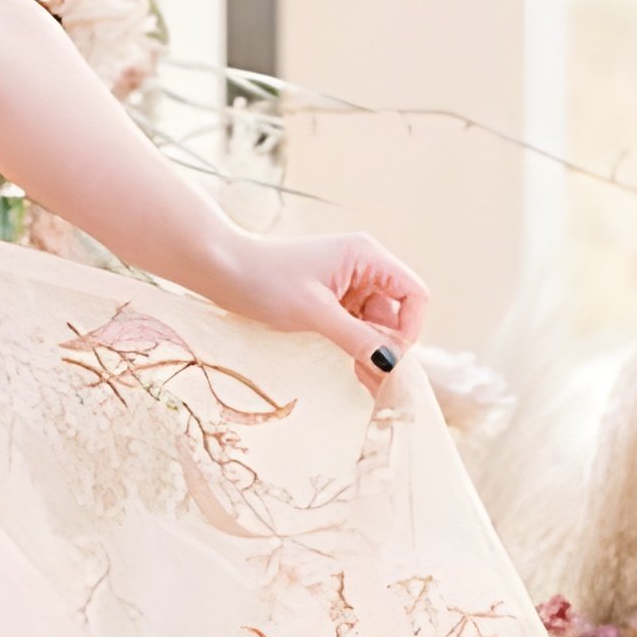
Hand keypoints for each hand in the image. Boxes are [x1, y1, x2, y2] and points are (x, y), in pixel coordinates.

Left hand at [200, 228, 426, 386]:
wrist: (222, 270)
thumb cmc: (264, 281)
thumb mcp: (314, 313)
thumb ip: (356, 337)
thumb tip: (392, 362)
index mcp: (366, 255)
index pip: (414, 294)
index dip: (410, 327)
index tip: (389, 357)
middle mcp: (364, 264)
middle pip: (397, 311)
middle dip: (388, 344)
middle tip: (375, 381)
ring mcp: (348, 281)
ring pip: (377, 321)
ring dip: (372, 348)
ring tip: (362, 378)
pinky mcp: (333, 296)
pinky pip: (358, 323)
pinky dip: (356, 344)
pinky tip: (351, 366)